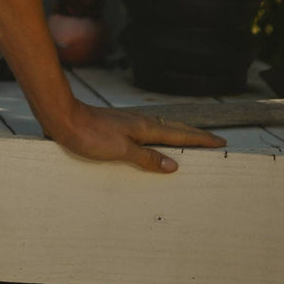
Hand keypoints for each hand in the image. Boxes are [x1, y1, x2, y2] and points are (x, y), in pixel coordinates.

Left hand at [50, 98, 225, 173]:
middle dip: (194, 135)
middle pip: (174, 128)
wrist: (64, 118)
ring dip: (178, 134)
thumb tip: (174, 165)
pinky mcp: (118, 126)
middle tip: (212, 140)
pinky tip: (155, 141)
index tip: (219, 141)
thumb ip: (147, 158)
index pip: (180, 135)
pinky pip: (148, 132)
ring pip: (162, 129)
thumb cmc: (90, 135)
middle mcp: (141, 123)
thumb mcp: (120, 150)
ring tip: (190, 141)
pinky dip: (160, 136)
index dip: (200, 139)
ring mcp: (129, 123)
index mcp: (145, 129)